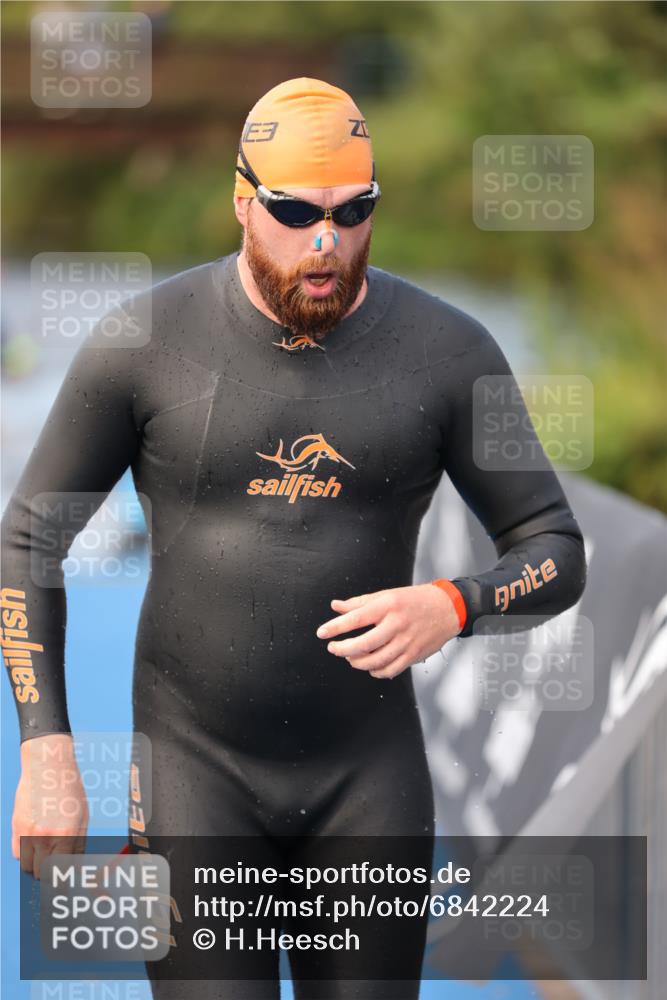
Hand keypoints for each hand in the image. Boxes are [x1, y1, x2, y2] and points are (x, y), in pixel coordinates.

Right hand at [12, 733, 88, 879]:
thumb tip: (74, 868)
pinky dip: (25, 855)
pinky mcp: (16, 826)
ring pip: (28, 867)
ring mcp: (28, 831)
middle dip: (50, 874)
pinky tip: (34, 844)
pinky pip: (17, 854)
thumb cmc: (69, 790)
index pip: (62, 871)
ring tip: (45, 854)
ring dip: (36, 866)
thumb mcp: (82, 817)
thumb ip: (77, 844)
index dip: (63, 881)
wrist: (48, 765)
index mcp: (67, 834)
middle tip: (56, 867)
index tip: (65, 884)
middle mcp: (46, 835)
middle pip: (43, 874)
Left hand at [315, 583, 461, 679]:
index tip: (322, 633)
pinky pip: (390, 670)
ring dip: (358, 662)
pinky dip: (376, 671)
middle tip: (333, 648)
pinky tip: (369, 666)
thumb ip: (359, 603)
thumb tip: (335, 606)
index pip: (356, 618)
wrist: (447, 608)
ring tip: (350, 657)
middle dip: (343, 649)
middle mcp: (397, 624)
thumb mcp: (387, 595)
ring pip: (376, 661)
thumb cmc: (414, 600)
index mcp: (388, 605)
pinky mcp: (414, 655)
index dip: (335, 627)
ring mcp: (407, 641)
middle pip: (363, 644)